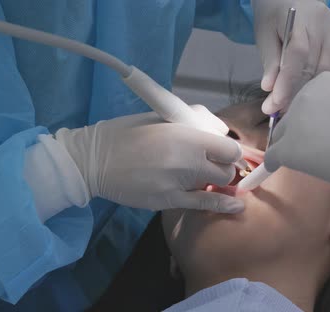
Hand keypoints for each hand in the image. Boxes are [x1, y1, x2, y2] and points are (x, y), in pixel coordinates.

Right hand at [56, 105, 244, 212]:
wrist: (93, 160)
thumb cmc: (124, 134)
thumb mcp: (158, 116)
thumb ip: (191, 120)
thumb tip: (218, 129)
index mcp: (183, 134)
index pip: (228, 147)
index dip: (229, 151)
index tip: (222, 152)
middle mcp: (186, 159)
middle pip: (226, 169)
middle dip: (223, 167)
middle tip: (211, 166)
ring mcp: (178, 182)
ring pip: (217, 185)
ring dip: (215, 182)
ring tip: (207, 179)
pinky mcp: (167, 200)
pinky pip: (203, 204)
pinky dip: (222, 205)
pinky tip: (236, 207)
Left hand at [252, 0, 329, 113]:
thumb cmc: (274, 17)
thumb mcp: (265, 36)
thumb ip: (270, 62)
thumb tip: (269, 89)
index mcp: (300, 19)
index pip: (297, 54)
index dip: (286, 82)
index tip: (274, 105)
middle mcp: (324, 24)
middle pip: (313, 66)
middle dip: (294, 92)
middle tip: (278, 111)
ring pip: (327, 70)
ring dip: (309, 90)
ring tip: (291, 104)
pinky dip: (322, 81)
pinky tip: (308, 91)